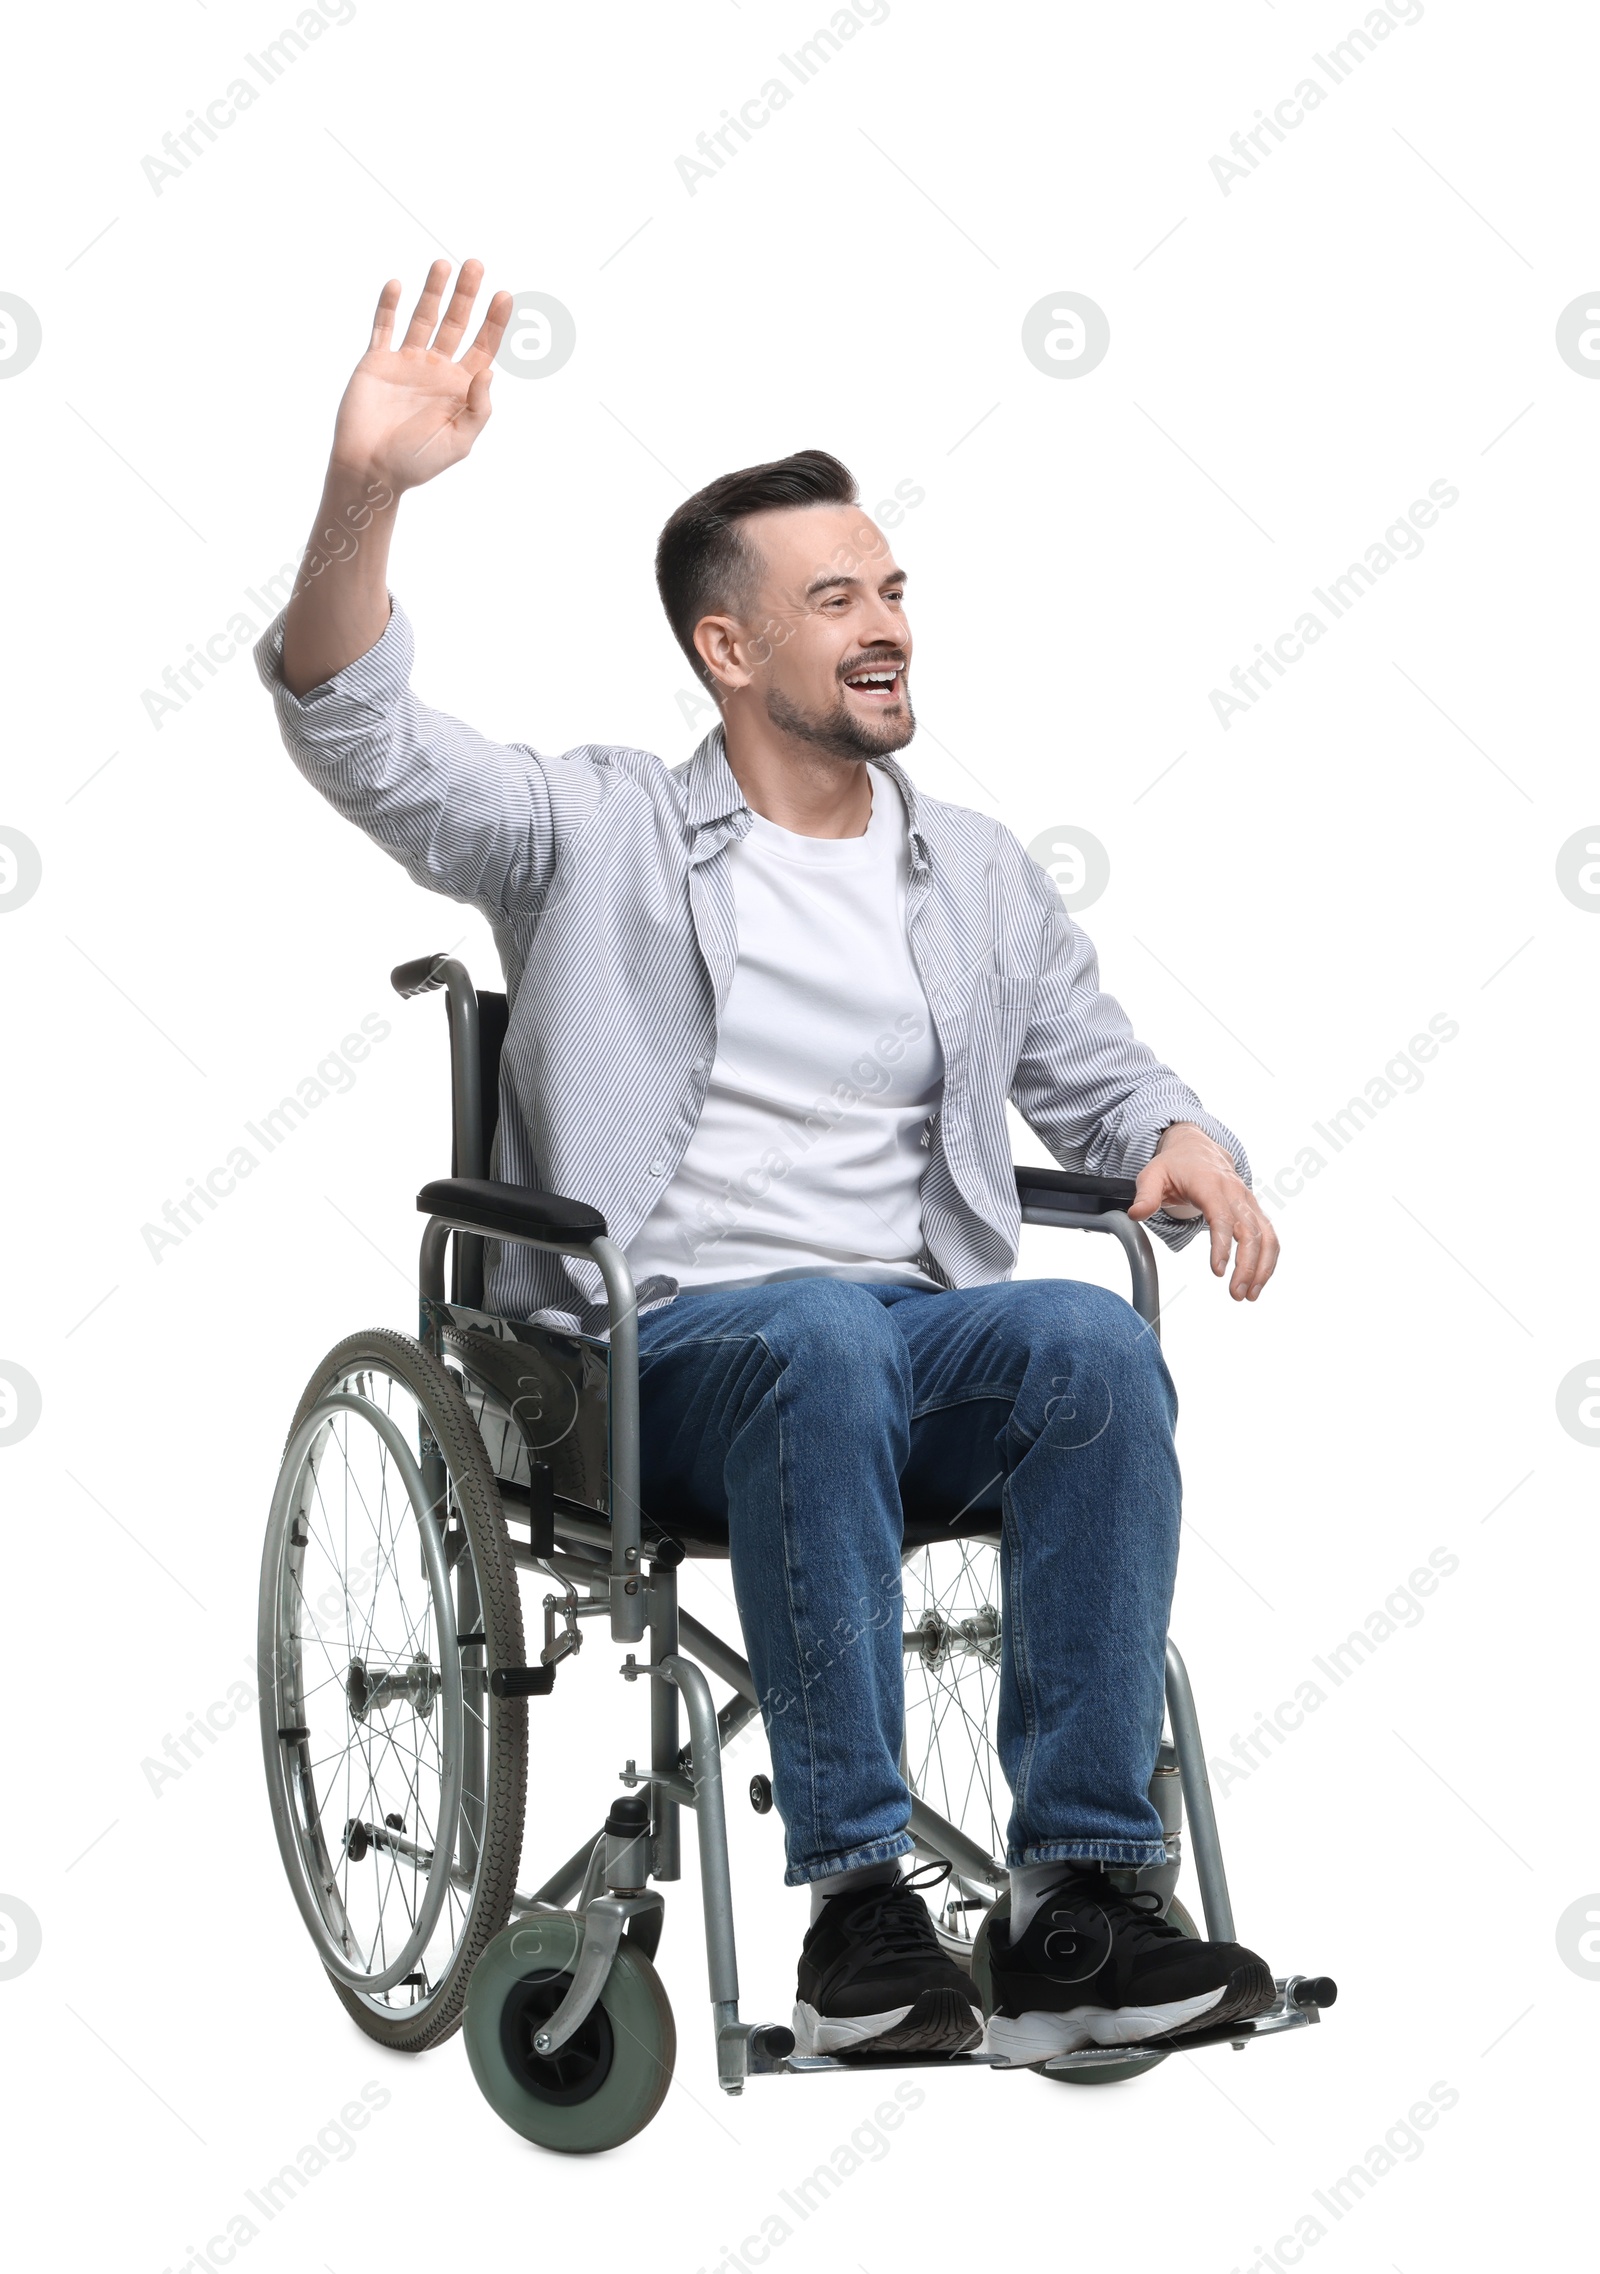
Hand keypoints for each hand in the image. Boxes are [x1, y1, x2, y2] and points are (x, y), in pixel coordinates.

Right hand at [327, 259, 511, 493]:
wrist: (369, 469)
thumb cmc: (416, 462)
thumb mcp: (459, 442)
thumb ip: (478, 409)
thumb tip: (490, 373)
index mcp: (460, 389)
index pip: (483, 348)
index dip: (495, 322)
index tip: (506, 295)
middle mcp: (436, 370)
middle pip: (456, 323)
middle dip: (467, 295)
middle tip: (476, 264)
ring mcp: (406, 363)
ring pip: (423, 318)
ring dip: (433, 291)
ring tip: (443, 264)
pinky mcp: (377, 361)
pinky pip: (383, 327)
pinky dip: (388, 306)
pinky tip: (397, 285)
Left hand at [1127, 1122, 1278, 1300]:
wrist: (1197, 1149)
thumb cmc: (1174, 1165)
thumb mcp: (1152, 1175)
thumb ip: (1145, 1195)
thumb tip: (1135, 1214)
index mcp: (1210, 1183)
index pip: (1222, 1216)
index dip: (1222, 1245)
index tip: (1219, 1272)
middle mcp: (1235, 1192)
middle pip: (1250, 1231)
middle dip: (1246, 1265)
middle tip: (1235, 1294)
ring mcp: (1248, 1201)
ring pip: (1266, 1235)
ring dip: (1262, 1267)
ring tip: (1249, 1295)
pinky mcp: (1254, 1211)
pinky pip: (1269, 1236)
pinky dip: (1268, 1259)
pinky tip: (1257, 1281)